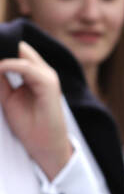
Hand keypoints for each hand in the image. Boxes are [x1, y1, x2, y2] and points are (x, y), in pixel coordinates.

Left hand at [0, 41, 72, 177]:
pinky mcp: (49, 83)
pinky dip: (9, 65)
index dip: (2, 48)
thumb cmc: (29, 125)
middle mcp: (42, 71)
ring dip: (3, 54)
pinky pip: (26, 66)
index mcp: (33, 73)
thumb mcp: (7, 97)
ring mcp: (47, 76)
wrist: (45, 146)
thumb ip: (0, 80)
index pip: (15, 49)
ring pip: (22, 51)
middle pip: (19, 47)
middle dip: (2, 47)